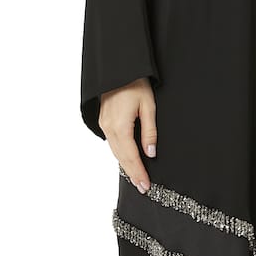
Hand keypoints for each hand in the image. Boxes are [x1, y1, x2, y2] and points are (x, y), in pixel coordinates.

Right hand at [99, 77, 156, 191]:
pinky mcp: (103, 121)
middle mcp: (109, 128)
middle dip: (132, 174)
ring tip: (136, 179)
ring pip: (115, 152)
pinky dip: (120, 155)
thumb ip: (149, 131)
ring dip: (125, 166)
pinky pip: (112, 144)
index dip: (139, 172)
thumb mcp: (148, 106)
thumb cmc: (135, 83)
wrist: (118, 68)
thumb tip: (151, 153)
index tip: (146, 185)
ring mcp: (104, 125)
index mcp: (120, 126)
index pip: (131, 156)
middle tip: (143, 188)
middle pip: (121, 157)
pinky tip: (127, 161)